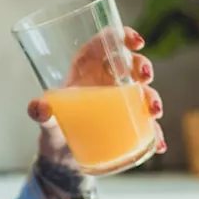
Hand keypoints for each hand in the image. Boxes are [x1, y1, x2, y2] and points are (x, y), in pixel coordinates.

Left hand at [26, 27, 167, 170]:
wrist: (63, 161)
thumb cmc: (55, 132)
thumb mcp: (47, 122)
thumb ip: (41, 114)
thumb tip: (39, 108)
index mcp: (87, 71)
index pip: (105, 43)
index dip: (121, 36)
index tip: (135, 42)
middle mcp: (107, 82)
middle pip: (130, 63)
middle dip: (142, 66)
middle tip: (145, 77)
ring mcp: (120, 102)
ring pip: (143, 91)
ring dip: (153, 98)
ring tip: (153, 112)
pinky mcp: (128, 124)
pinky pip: (146, 125)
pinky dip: (154, 133)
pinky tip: (158, 143)